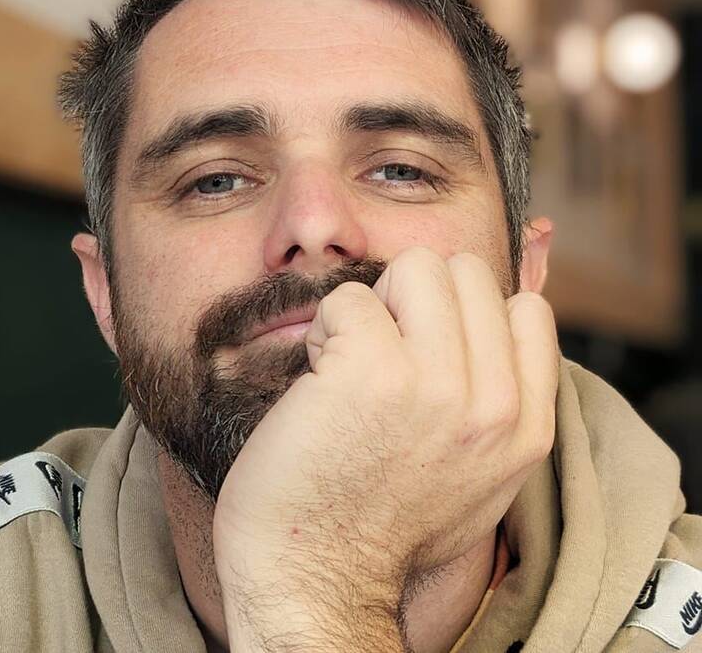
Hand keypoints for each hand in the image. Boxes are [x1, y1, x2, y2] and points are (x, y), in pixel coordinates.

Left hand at [212, 247, 559, 650]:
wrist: (318, 578)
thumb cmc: (382, 520)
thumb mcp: (478, 473)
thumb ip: (499, 403)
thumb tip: (498, 325)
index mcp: (526, 427)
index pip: (527, 308)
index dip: (468, 314)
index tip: (429, 350)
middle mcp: (492, 403)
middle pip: (465, 273)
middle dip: (416, 300)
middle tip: (383, 354)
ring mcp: (436, 383)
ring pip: (415, 267)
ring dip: (374, 306)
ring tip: (352, 360)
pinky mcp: (371, 371)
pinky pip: (349, 299)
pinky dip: (326, 328)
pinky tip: (319, 376)